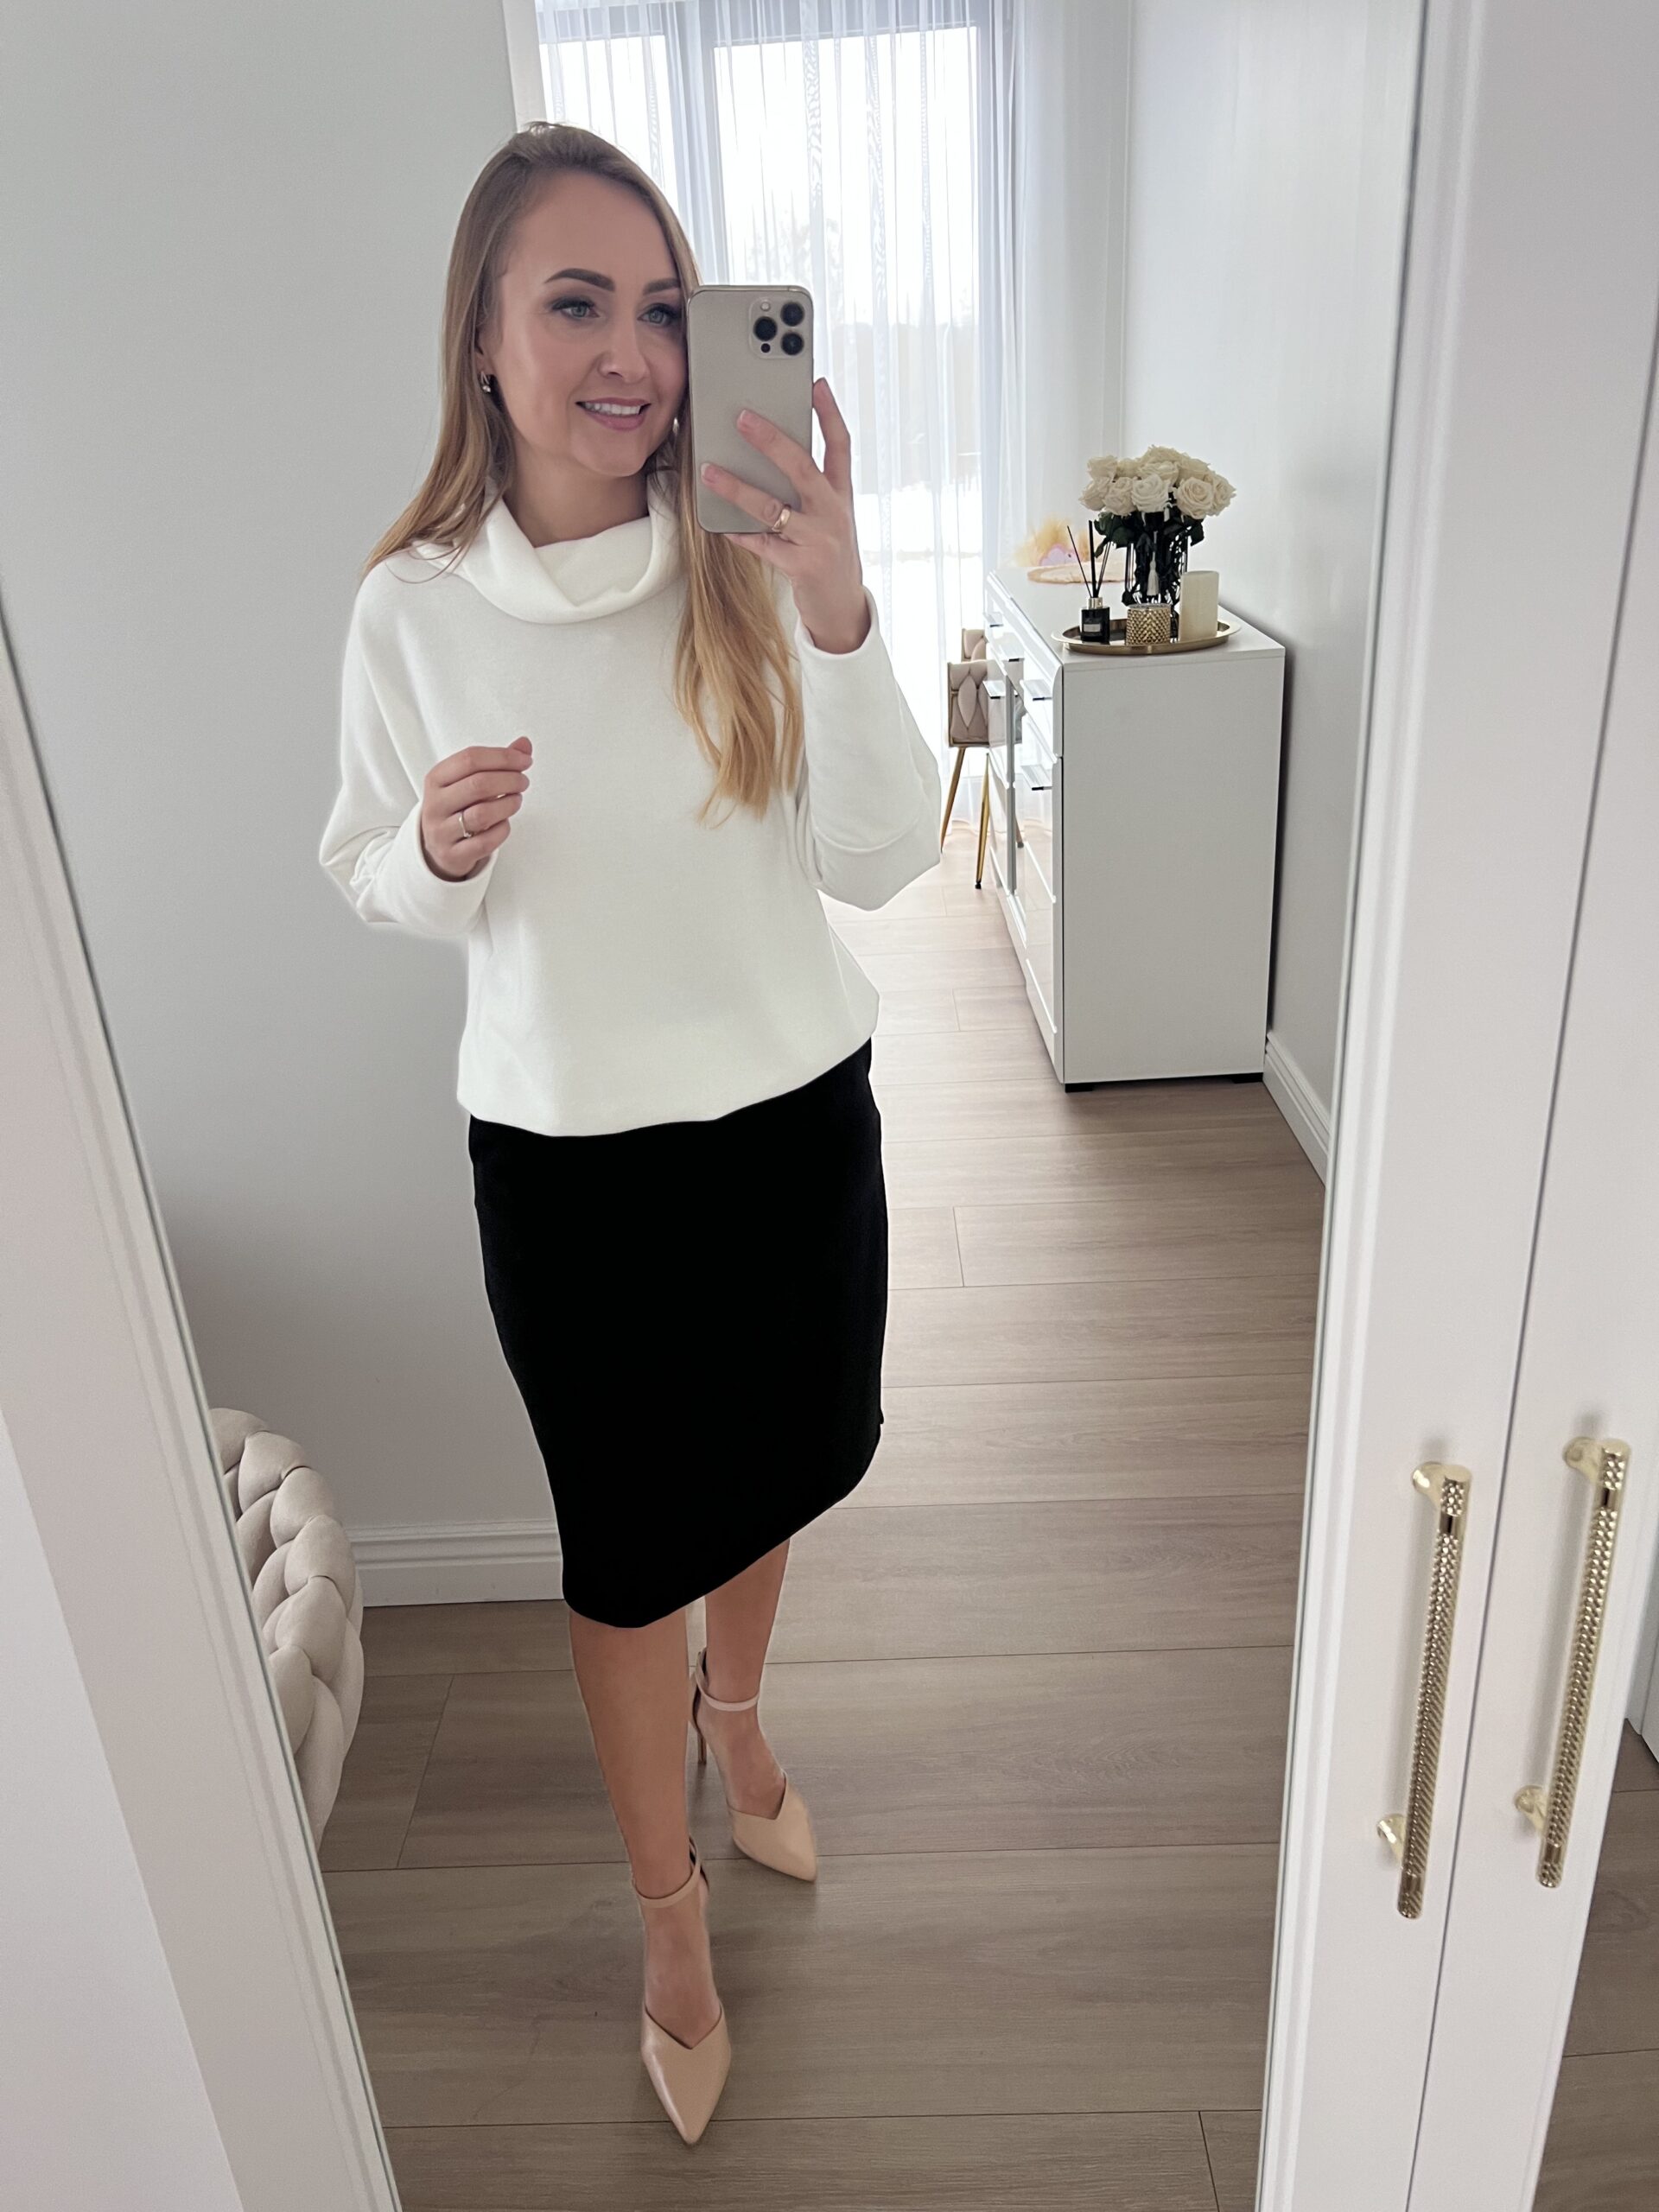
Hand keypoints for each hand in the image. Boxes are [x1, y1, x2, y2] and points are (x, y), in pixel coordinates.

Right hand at [420, 737, 531, 880]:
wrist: (438, 848)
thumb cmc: (458, 808)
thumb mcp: (468, 781)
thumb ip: (497, 762)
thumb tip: (524, 744)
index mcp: (436, 778)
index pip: (470, 758)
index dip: (502, 757)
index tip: (524, 761)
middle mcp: (435, 804)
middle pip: (478, 784)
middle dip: (509, 780)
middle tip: (523, 782)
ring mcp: (442, 831)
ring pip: (482, 814)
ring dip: (508, 804)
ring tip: (516, 800)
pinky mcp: (454, 854)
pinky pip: (486, 842)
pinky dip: (502, 830)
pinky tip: (504, 822)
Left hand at [699, 376, 870, 652]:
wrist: (842, 606)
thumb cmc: (828, 552)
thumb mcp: (829, 516)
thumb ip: (809, 488)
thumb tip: (768, 454)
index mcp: (841, 495)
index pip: (840, 446)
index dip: (830, 413)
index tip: (816, 382)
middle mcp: (833, 513)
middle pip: (803, 467)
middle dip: (772, 440)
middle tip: (743, 417)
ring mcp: (818, 541)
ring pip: (773, 507)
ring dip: (737, 488)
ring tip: (709, 471)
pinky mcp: (800, 567)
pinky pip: (762, 544)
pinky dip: (739, 533)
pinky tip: (719, 523)